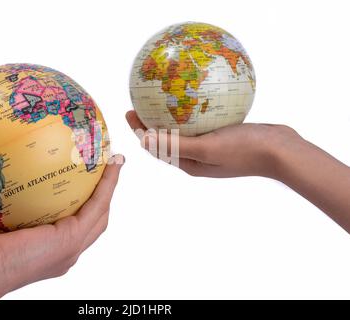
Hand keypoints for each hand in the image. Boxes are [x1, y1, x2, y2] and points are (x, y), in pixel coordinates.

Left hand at [0, 154, 124, 297]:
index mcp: (48, 251)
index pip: (72, 227)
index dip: (82, 208)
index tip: (83, 187)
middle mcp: (65, 252)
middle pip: (94, 221)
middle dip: (103, 196)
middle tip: (107, 171)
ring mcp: (72, 247)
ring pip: (101, 213)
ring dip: (109, 188)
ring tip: (115, 163)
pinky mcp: (73, 237)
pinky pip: (97, 204)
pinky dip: (108, 184)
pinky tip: (113, 164)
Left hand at [126, 110, 301, 178]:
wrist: (283, 150)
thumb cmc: (245, 150)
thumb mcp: (207, 148)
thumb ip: (176, 145)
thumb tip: (144, 140)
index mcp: (190, 164)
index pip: (156, 147)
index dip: (140, 131)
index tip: (129, 111)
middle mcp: (198, 158)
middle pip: (166, 138)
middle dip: (150, 122)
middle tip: (138, 101)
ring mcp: (211, 147)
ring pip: (184, 130)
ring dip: (170, 115)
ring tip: (162, 96)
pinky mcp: (224, 136)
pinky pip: (202, 122)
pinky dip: (193, 111)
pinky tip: (194, 95)